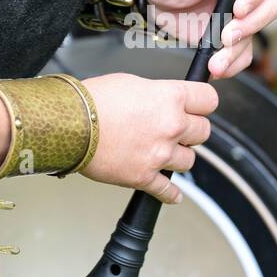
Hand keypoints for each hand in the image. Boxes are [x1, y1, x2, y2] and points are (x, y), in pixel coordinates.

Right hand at [80, 73, 217, 202]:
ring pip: (189, 161)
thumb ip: (157, 94)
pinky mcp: (144, 177)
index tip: (198, 106)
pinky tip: (171, 193)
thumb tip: (165, 99)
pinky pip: (168, 191)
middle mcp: (170, 126)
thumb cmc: (92, 100)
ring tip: (164, 152)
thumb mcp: (131, 83)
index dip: (203, 103)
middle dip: (191, 130)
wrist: (67, 125)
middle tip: (178, 129)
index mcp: (169, 98)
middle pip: (203, 131)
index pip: (209, 100)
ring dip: (178, 157)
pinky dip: (170, 194)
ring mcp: (159, 154)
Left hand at [140, 0, 276, 78]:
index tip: (238, 9)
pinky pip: (242, 54)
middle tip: (226, 36)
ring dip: (237, 51)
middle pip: (270, 6)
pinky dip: (231, 64)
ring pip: (256, 34)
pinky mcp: (229, 36)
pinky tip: (216, 66)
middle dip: (251, 25)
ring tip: (215, 61)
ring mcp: (238, 15)